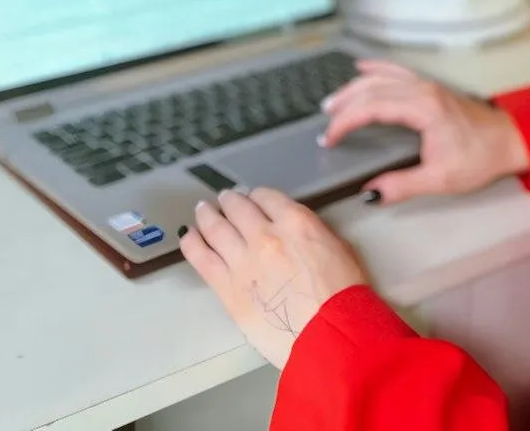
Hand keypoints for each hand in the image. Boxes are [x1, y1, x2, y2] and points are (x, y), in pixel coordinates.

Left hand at [180, 188, 366, 368]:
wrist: (327, 334)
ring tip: (202, 211)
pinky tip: (188, 237)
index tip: (253, 199)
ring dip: (207, 216)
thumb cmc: (341, 294)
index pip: (266, 197)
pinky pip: (202, 259)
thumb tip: (294, 232)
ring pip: (215, 228)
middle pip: (238, 208)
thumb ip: (310, 232)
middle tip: (224, 199)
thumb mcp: (336, 247)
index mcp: (295, 222)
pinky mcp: (227, 288)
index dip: (257, 196)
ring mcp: (242, 261)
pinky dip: (192, 244)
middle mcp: (264, 234)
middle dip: (230, 201)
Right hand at [320, 60, 529, 203]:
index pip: (372, 108)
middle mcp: (422, 89)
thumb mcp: (440, 179)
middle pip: (372, 89)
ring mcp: (427, 84)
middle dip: (345, 105)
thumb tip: (369, 192)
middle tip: (325, 123)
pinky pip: (398, 70)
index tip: (330, 139)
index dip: (346, 122)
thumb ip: (401, 185)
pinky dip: (377, 68)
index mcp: (423, 108)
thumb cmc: (479, 159)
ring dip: (355, 86)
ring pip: (382, 76)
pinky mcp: (431, 87)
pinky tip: (363, 67)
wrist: (509, 141)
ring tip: (333, 101)